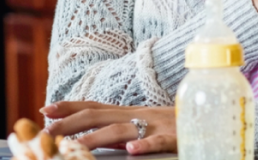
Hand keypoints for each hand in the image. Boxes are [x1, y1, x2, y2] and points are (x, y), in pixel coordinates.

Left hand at [41, 101, 175, 154]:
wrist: (212, 118)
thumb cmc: (174, 125)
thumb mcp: (142, 125)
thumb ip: (118, 129)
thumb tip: (90, 136)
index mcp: (128, 112)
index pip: (93, 106)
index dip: (69, 107)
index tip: (45, 109)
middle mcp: (137, 115)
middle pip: (98, 116)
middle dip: (70, 123)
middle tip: (47, 132)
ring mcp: (155, 125)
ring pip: (121, 131)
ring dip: (96, 137)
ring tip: (76, 146)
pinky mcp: (175, 138)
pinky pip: (158, 142)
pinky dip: (144, 145)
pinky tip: (131, 152)